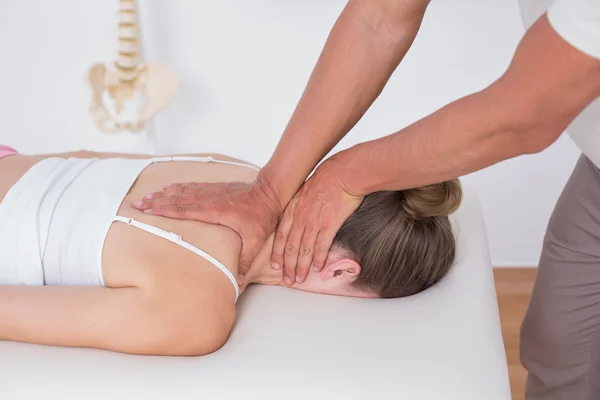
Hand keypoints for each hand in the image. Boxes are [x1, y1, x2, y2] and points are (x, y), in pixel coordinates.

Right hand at [133, 177, 282, 276]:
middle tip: (137, 204)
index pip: (184, 210)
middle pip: (177, 199)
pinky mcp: (214, 188)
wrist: (270, 193)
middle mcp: (209, 199)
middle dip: (156, 202)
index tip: (148, 211)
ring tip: (145, 197)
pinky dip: (176, 188)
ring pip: (181, 191)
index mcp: (215, 211)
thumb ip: (244, 260)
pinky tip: (167, 188)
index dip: (165, 210)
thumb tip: (236, 282)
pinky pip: (191, 186)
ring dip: (162, 194)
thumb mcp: (254, 240)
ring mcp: (211, 191)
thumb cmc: (261, 216)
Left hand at [272, 157, 363, 285]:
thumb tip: (300, 213)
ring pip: (304, 250)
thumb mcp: (305, 188)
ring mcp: (314, 221)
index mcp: (293, 208)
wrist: (343, 173)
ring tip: (300, 279)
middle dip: (288, 265)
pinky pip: (321, 246)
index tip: (276, 265)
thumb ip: (300, 203)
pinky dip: (318, 259)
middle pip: (291, 246)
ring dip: (301, 266)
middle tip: (287, 279)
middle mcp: (300, 217)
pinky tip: (317, 269)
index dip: (278, 252)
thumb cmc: (327, 176)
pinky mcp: (329, 224)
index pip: (281, 235)